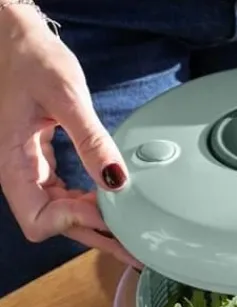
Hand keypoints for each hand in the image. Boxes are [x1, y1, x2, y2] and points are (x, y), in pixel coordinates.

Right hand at [0, 6, 138, 265]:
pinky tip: (115, 208)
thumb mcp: (63, 93)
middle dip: (97, 238)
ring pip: (64, 216)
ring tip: (132, 236)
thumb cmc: (28, 57)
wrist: (14, 38)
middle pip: (57, 226)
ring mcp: (33, 173)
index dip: (75, 222)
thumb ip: (90, 139)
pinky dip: (92, 208)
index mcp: (13, 162)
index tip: (110, 212)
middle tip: (136, 251)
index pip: (40, 218)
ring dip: (98, 227)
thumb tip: (116, 180)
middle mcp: (21, 175)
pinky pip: (68, 199)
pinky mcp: (45, 166)